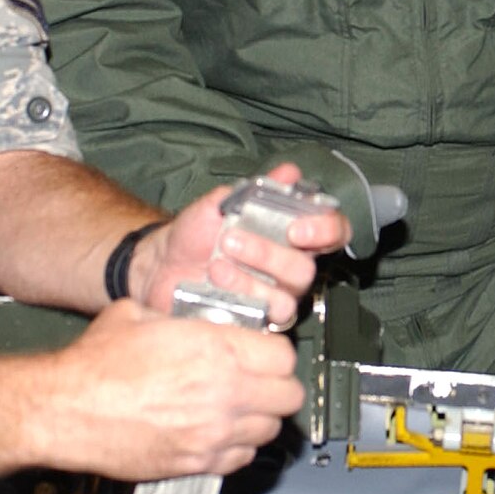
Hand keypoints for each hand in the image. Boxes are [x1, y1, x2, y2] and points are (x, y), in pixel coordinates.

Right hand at [42, 299, 304, 478]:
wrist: (65, 410)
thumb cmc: (94, 365)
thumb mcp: (140, 314)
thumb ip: (182, 319)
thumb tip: (197, 323)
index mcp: (216, 350)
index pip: (284, 355)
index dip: (275, 353)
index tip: (263, 353)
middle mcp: (223, 393)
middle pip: (288, 396)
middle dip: (278, 386)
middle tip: (261, 381)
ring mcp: (212, 434)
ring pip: (269, 431)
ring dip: (261, 418)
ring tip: (241, 407)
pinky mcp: (196, 464)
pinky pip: (241, 460)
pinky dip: (238, 447)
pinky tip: (219, 432)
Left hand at [135, 162, 349, 328]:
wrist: (161, 264)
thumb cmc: (198, 233)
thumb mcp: (223, 201)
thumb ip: (257, 189)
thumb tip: (289, 171)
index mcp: (293, 236)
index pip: (333, 233)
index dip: (327, 230)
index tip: (298, 227)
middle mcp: (290, 270)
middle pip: (306, 269)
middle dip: (269, 253)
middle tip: (231, 239)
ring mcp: (274, 299)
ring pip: (286, 298)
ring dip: (250, 278)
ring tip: (217, 263)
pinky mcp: (254, 322)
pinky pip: (262, 318)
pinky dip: (239, 295)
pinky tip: (216, 282)